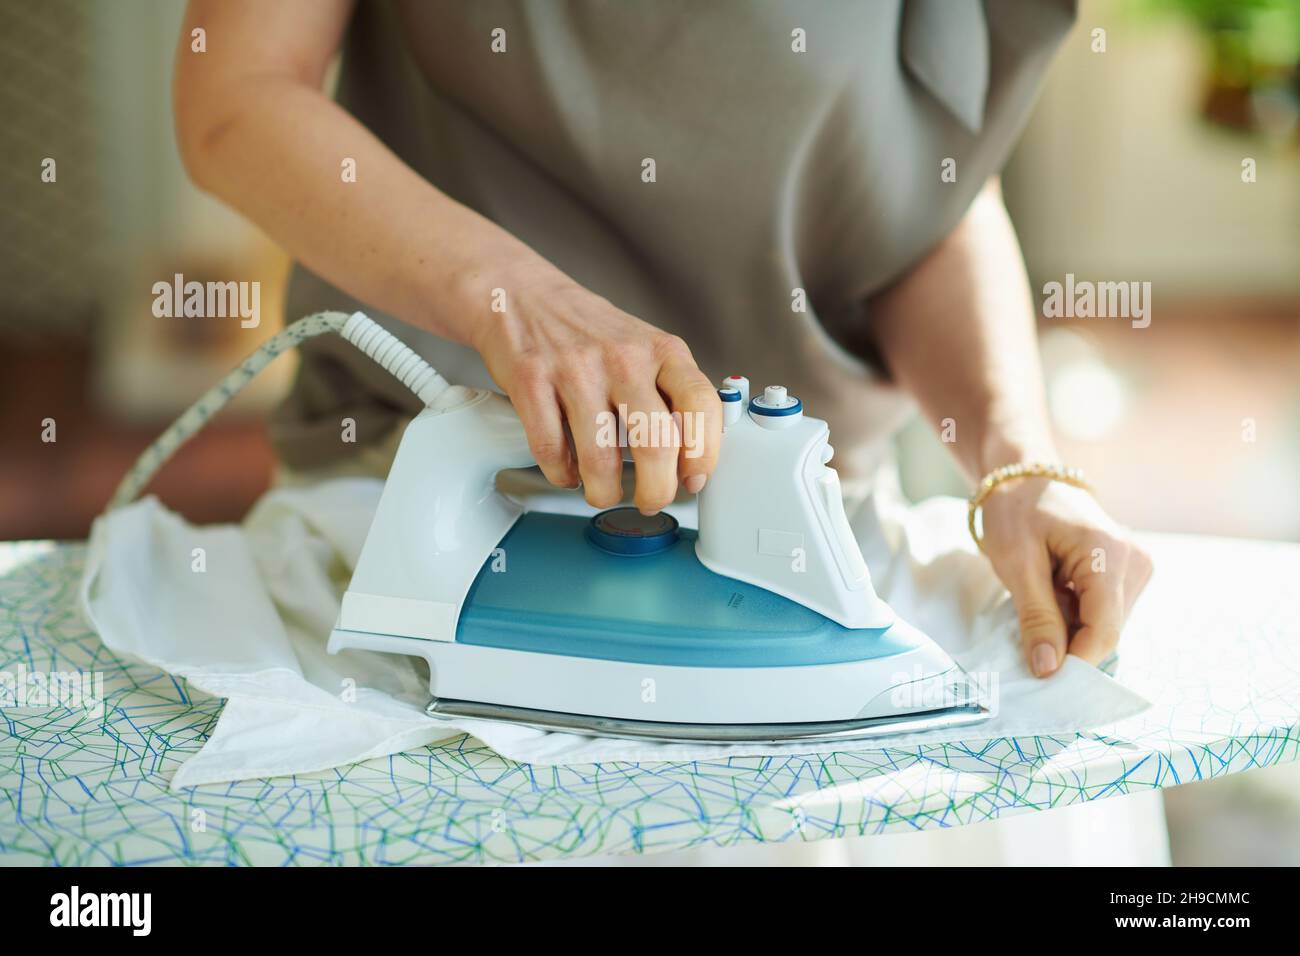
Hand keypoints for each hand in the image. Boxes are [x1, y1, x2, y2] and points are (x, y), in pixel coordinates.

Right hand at [471, 273, 721, 513]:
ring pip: (600, 459)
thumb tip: (693, 457)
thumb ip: (672, 393)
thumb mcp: (645, 347)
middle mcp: (622, 358)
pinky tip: (568, 472)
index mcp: (661, 350)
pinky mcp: (531, 382)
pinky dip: (562, 475)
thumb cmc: (588, 331)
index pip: (701, 405)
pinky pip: (551, 451)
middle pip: (655, 444)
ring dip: (604, 492)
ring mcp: (575, 370)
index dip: (704, 454)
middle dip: (655, 491)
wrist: (520, 294)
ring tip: (604, 492)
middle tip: (649, 500)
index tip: (694, 479)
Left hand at [979, 477, 1152, 676]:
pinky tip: (1054, 592)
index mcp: (1110, 554)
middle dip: (1068, 642)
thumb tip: (1049, 669)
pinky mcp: (1129, 572)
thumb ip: (1037, 617)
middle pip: (1107, 632)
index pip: (1104, 630)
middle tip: (1028, 623)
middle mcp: (1136, 562)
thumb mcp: (1017, 564)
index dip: (1074, 660)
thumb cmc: (1016, 512)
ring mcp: (1137, 567)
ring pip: (1105, 626)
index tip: (1041, 678)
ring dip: (1070, 626)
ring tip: (1041, 594)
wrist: (1025, 477)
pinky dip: (1075, 614)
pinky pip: (1103, 612)